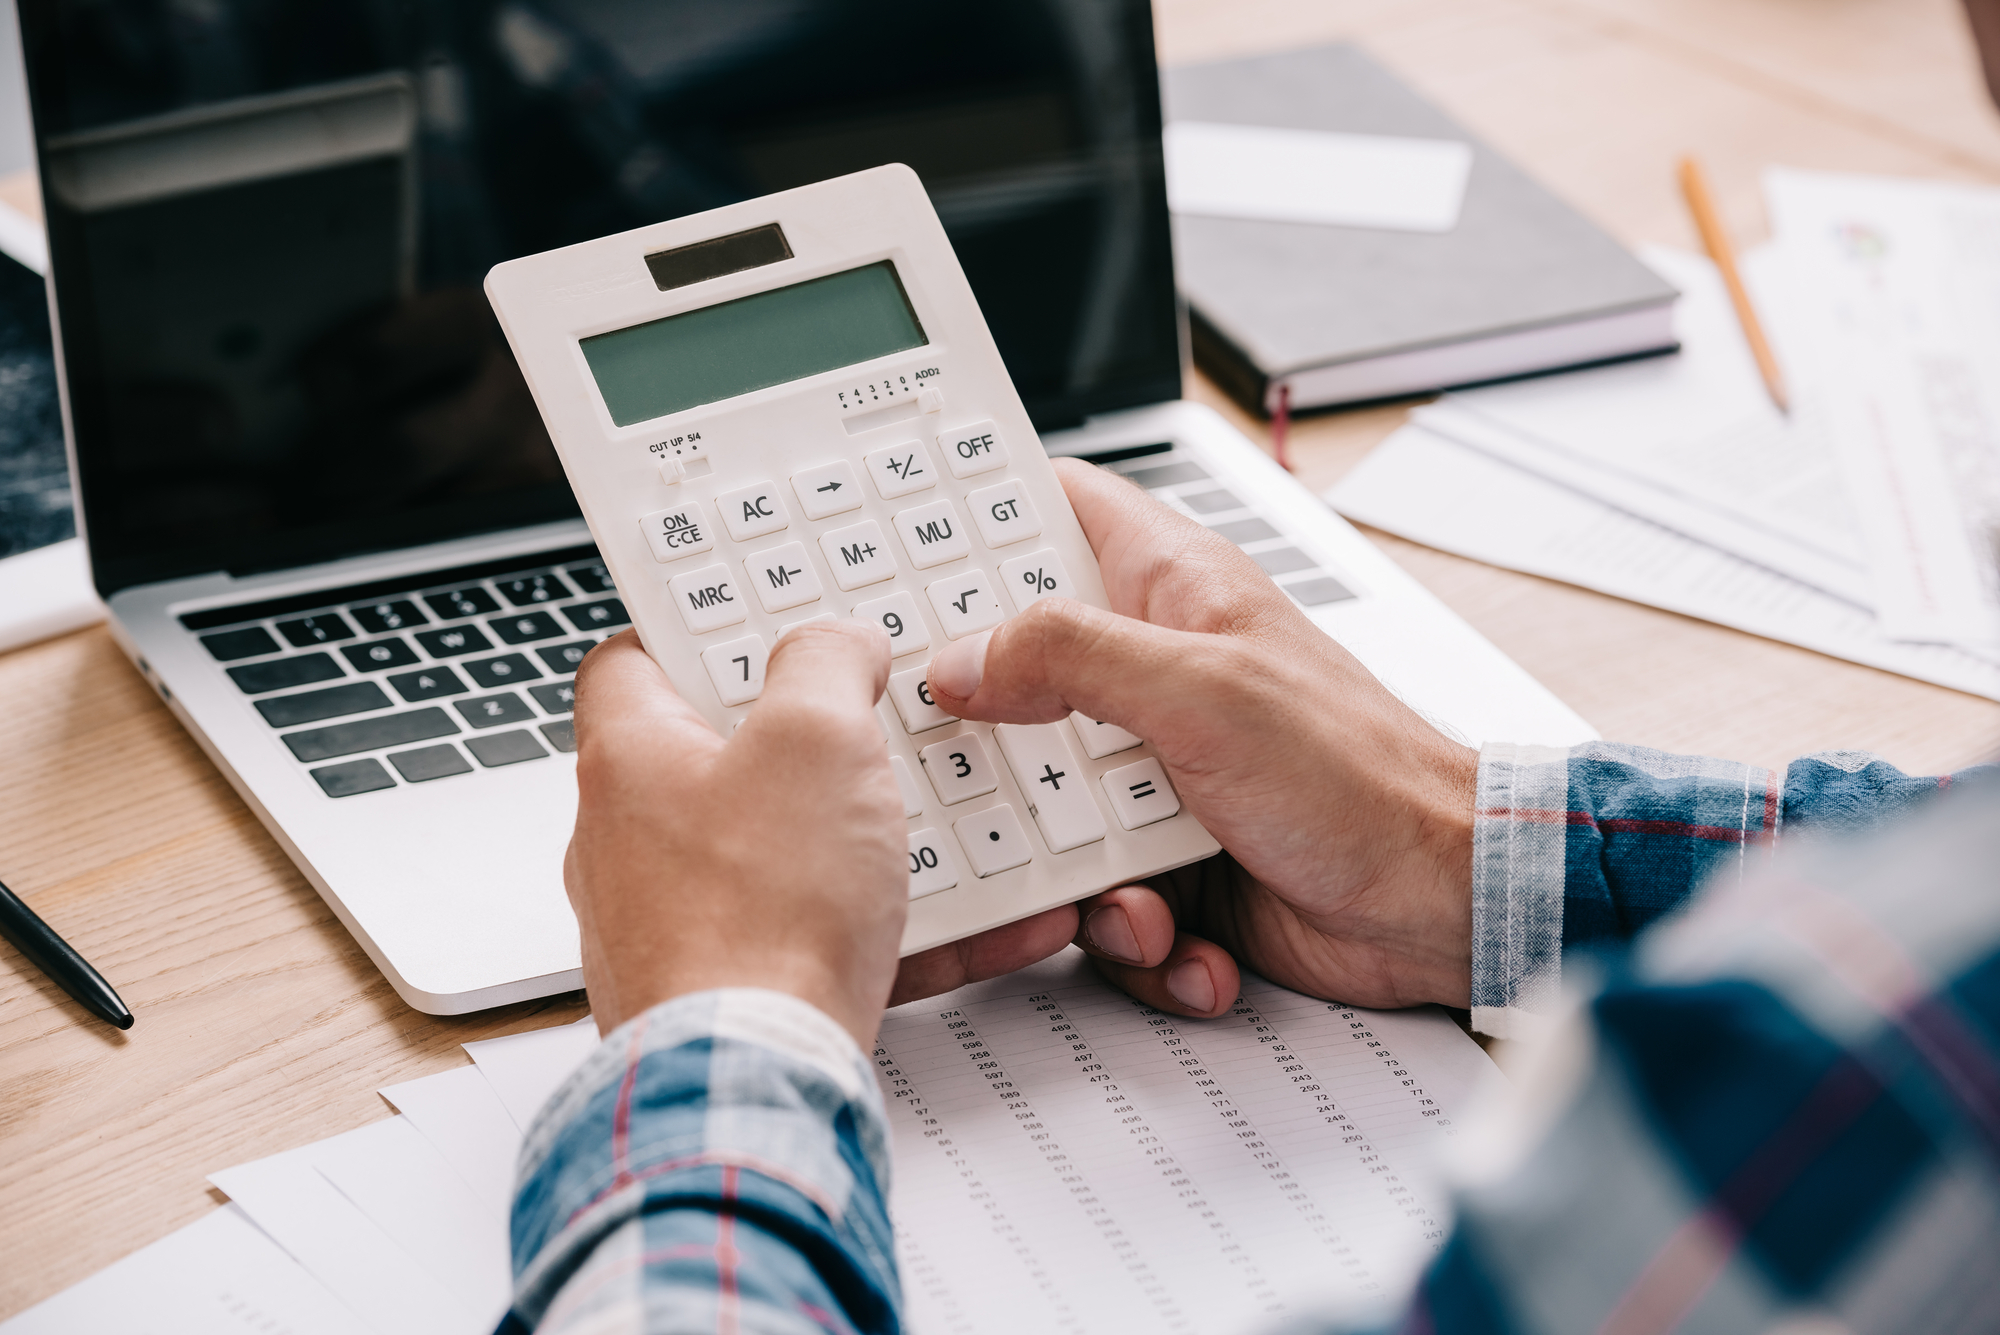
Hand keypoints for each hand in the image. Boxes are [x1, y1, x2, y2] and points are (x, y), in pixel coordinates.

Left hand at [565, 624, 906, 1044]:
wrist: (755, 1079)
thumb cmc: (760, 915)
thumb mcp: (816, 738)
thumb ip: (825, 664)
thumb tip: (834, 644)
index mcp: (630, 760)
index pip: (631, 661)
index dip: (698, 633)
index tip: (761, 625)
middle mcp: (632, 843)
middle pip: (716, 760)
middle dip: (804, 743)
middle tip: (869, 718)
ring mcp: (675, 923)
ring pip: (776, 854)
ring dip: (857, 839)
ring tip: (936, 825)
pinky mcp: (726, 989)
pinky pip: (817, 938)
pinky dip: (893, 928)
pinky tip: (983, 926)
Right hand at [891, 458, 1476, 1017]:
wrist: (1440, 904)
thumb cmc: (1362, 776)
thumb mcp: (1203, 691)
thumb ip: (1071, 656)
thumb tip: (961, 657)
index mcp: (1170, 594)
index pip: (1054, 511)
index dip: (976, 517)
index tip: (896, 550)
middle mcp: (1153, 675)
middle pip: (1014, 674)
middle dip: (987, 741)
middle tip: (965, 770)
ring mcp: (1155, 769)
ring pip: (1039, 804)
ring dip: (1070, 869)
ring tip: (1131, 890)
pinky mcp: (1166, 856)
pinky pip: (1094, 891)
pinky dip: (1132, 929)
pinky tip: (1184, 935)